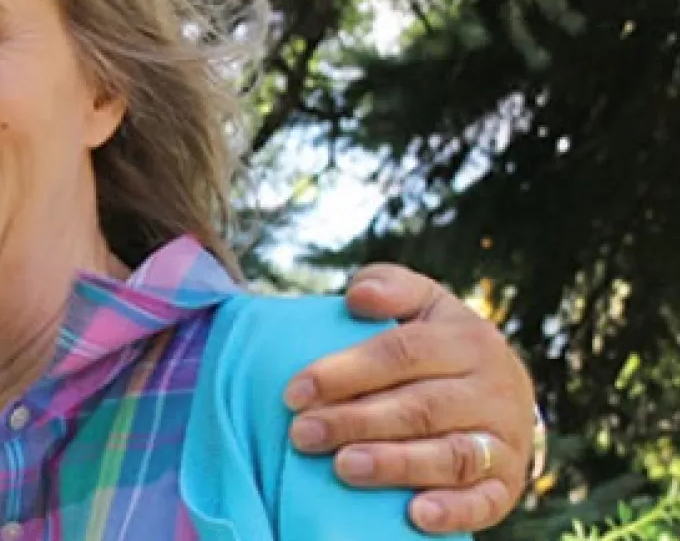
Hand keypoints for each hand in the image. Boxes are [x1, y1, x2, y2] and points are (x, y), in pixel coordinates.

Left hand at [285, 263, 535, 534]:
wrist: (506, 393)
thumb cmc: (440, 345)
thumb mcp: (422, 305)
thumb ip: (389, 287)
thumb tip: (358, 296)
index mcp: (468, 340)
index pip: (402, 353)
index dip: (345, 372)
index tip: (293, 392)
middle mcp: (494, 389)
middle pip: (420, 407)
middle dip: (355, 421)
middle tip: (302, 434)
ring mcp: (505, 440)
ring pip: (451, 455)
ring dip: (395, 464)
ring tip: (343, 467)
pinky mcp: (508, 485)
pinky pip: (485, 502)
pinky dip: (453, 510)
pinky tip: (414, 514)